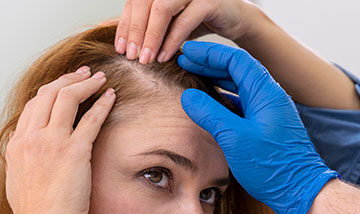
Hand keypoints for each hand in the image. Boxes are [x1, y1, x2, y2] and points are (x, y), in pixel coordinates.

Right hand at [5, 67, 115, 213]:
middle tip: (84, 74)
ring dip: (86, 84)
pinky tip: (111, 97)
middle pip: (48, 94)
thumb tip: (28, 153)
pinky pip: (90, 119)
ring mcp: (52, 142)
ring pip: (67, 98)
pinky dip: (102, 104)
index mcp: (18, 143)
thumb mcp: (19, 179)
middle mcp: (32, 137)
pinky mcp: (75, 152)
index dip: (51, 91)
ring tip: (100, 79)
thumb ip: (23, 160)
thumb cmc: (35, 211)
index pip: (33, 105)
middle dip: (68, 79)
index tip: (65, 85)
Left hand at [115, 0, 255, 63]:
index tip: (121, 48)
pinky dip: (172, 40)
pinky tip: (164, 56)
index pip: (135, 2)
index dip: (125, 25)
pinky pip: (184, 21)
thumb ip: (151, 27)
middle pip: (144, 3)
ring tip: (145, 59)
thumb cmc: (201, 20)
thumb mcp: (171, 24)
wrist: (236, 19)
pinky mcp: (208, 2)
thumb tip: (124, 43)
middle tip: (131, 56)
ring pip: (161, 9)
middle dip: (136, 32)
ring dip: (151, 36)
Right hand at [178, 41, 340, 213]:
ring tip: (194, 78)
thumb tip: (188, 96)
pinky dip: (225, 99)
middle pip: (237, 70)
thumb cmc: (272, 166)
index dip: (209, 53)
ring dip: (217, 81)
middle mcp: (270, 98)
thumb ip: (210, 114)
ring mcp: (270, 112)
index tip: (187, 51)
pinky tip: (212, 104)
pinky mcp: (267, 127)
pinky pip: (243, 104)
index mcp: (266, 93)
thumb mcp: (235, 138)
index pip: (236, 59)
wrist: (299, 190)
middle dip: (210, 64)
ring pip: (240, 87)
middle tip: (185, 62)